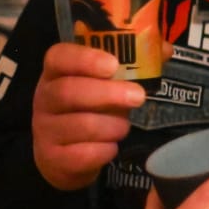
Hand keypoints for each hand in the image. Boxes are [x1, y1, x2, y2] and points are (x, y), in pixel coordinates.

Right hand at [31, 43, 145, 190]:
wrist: (65, 155)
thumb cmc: (91, 109)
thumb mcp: (106, 84)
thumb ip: (133, 64)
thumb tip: (164, 50)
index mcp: (56, 73)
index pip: (59, 57)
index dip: (84, 58)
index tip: (113, 64)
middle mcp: (44, 98)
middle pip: (68, 91)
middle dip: (108, 94)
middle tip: (138, 96)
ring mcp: (45, 130)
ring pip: (81, 125)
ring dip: (113, 126)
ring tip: (123, 126)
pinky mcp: (52, 158)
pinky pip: (83, 154)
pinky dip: (105, 150)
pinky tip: (111, 146)